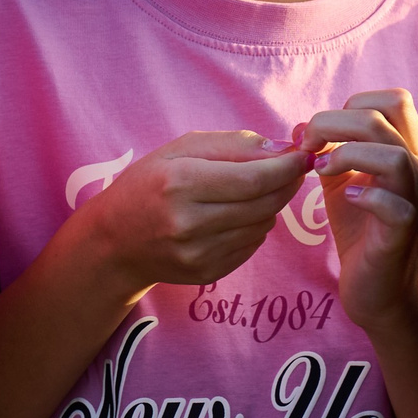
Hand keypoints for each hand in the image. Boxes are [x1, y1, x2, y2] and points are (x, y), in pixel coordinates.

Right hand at [80, 131, 308, 295]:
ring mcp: (199, 252)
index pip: (253, 178)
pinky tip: (235, 215)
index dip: (286, 167)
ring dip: (269, 204)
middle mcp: (188, 222)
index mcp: (179, 183)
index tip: (303, 155)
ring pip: (262, 225)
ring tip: (253, 190)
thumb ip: (231, 145)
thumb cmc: (146, 184)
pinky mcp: (208, 272)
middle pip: (263, 203)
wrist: (114, 241)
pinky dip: (254, 226)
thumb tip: (282, 150)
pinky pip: (251, 245)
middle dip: (285, 183)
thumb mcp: (178, 150)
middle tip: (292, 169)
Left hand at [296, 89, 417, 333]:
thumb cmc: (359, 228)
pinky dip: (366, 196)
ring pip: (394, 156)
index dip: (351, 104)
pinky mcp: (401, 234)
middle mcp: (415, 169)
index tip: (318, 131)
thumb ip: (326, 149)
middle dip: (332, 123)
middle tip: (306, 147)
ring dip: (346, 154)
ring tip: (321, 170)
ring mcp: (413, 201)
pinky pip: (395, 206)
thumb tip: (298, 126)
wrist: (377, 288)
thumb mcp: (340, 179)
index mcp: (402, 150)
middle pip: (382, 117)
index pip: (393, 99)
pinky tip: (346, 199)